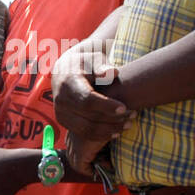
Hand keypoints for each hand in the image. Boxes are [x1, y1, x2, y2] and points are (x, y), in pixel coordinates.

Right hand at [51, 38, 131, 166]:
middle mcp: (61, 101)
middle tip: (133, 115)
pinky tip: (117, 132)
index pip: (86, 100)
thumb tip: (112, 73)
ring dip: (109, 130)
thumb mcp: (93, 59)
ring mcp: (61, 114)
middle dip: (112, 119)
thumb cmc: (85, 64)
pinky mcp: (64, 122)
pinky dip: (101, 135)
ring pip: (86, 129)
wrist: (64, 72)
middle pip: (88, 117)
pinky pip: (83, 133)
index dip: (106, 106)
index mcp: (68, 84)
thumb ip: (102, 65)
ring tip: (128, 124)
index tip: (125, 107)